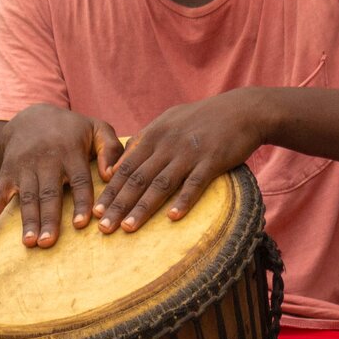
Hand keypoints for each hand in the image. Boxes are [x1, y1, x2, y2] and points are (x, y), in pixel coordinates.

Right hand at [0, 104, 123, 246]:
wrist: (32, 116)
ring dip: (27, 220)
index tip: (82, 223)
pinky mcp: (8, 172)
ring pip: (28, 197)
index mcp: (71, 152)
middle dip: (48, 218)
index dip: (80, 202)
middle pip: (49, 193)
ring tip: (29, 243)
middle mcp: (46, 160)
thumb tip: (112, 176)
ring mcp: (24, 167)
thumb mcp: (97, 129)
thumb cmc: (73, 130)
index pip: (79, 180)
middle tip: (48, 242)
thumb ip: (111, 149)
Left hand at [96, 90, 269, 231]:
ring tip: (128, 227)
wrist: (242, 110)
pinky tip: (172, 217)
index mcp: (154, 135)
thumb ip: (146, 139)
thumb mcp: (169, 120)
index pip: (125, 167)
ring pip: (161, 184)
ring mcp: (189, 153)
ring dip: (143, 207)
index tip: (95, 211)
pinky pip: (195, 183)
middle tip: (103, 227)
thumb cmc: (204, 118)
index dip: (109, 190)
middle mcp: (167, 144)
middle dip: (118, 204)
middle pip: (137, 178)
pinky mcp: (212, 160)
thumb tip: (125, 158)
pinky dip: (183, 200)